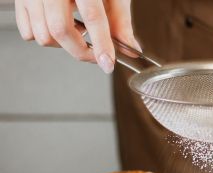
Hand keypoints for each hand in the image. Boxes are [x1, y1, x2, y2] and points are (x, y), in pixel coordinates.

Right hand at [14, 0, 138, 72]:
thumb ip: (120, 20)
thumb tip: (130, 48)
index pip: (92, 16)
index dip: (102, 44)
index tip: (108, 63)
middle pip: (60, 30)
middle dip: (81, 51)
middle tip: (97, 54)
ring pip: (42, 35)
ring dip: (63, 45)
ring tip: (78, 32)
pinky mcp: (21, 0)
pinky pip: (28, 32)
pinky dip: (46, 37)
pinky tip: (60, 26)